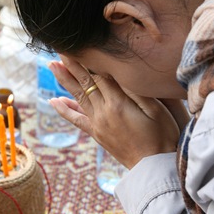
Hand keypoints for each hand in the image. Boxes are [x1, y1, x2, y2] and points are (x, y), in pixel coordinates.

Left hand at [48, 55, 181, 168]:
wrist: (153, 167)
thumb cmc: (162, 136)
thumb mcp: (156, 110)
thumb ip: (136, 91)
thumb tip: (119, 73)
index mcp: (118, 103)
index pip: (98, 75)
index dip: (87, 60)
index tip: (77, 46)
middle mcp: (103, 112)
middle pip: (84, 83)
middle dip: (71, 65)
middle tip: (59, 49)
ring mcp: (98, 124)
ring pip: (78, 97)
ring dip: (64, 80)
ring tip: (52, 66)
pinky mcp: (97, 134)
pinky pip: (76, 119)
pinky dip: (65, 109)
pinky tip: (54, 101)